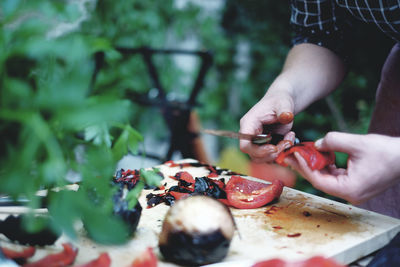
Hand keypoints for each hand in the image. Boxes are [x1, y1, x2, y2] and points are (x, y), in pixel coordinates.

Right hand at [239, 87, 295, 162]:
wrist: (282, 103)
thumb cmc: (280, 101)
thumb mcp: (283, 103)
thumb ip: (284, 110)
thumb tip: (286, 116)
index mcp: (248, 124)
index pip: (245, 145)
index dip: (258, 151)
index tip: (274, 148)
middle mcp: (249, 135)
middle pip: (253, 155)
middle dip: (272, 153)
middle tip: (286, 143)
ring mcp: (256, 141)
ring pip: (262, 158)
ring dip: (278, 154)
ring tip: (289, 140)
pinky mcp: (264, 145)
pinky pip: (270, 156)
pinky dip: (281, 153)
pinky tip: (289, 140)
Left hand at [284, 132, 399, 203]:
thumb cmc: (385, 151)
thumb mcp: (356, 143)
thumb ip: (332, 141)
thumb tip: (316, 144)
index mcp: (350, 189)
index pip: (319, 181)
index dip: (304, 167)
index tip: (295, 154)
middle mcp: (350, 194)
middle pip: (321, 181)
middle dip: (305, 167)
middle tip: (290, 156)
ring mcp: (353, 191)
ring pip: (328, 178)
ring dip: (315, 165)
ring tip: (301, 153)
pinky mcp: (356, 185)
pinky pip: (336, 176)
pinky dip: (327, 166)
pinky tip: (319, 155)